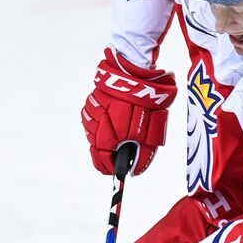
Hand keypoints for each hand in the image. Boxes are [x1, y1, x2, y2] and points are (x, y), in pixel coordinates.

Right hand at [81, 47, 175, 176]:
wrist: (136, 71)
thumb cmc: (146, 102)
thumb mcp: (151, 132)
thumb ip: (142, 155)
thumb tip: (135, 171)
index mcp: (110, 134)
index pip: (103, 160)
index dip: (109, 167)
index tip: (115, 171)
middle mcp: (96, 125)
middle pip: (96, 149)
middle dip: (108, 154)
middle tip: (117, 156)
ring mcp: (91, 113)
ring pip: (93, 134)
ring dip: (104, 138)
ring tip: (119, 133)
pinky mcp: (90, 102)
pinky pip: (93, 120)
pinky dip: (101, 124)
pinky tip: (112, 119)